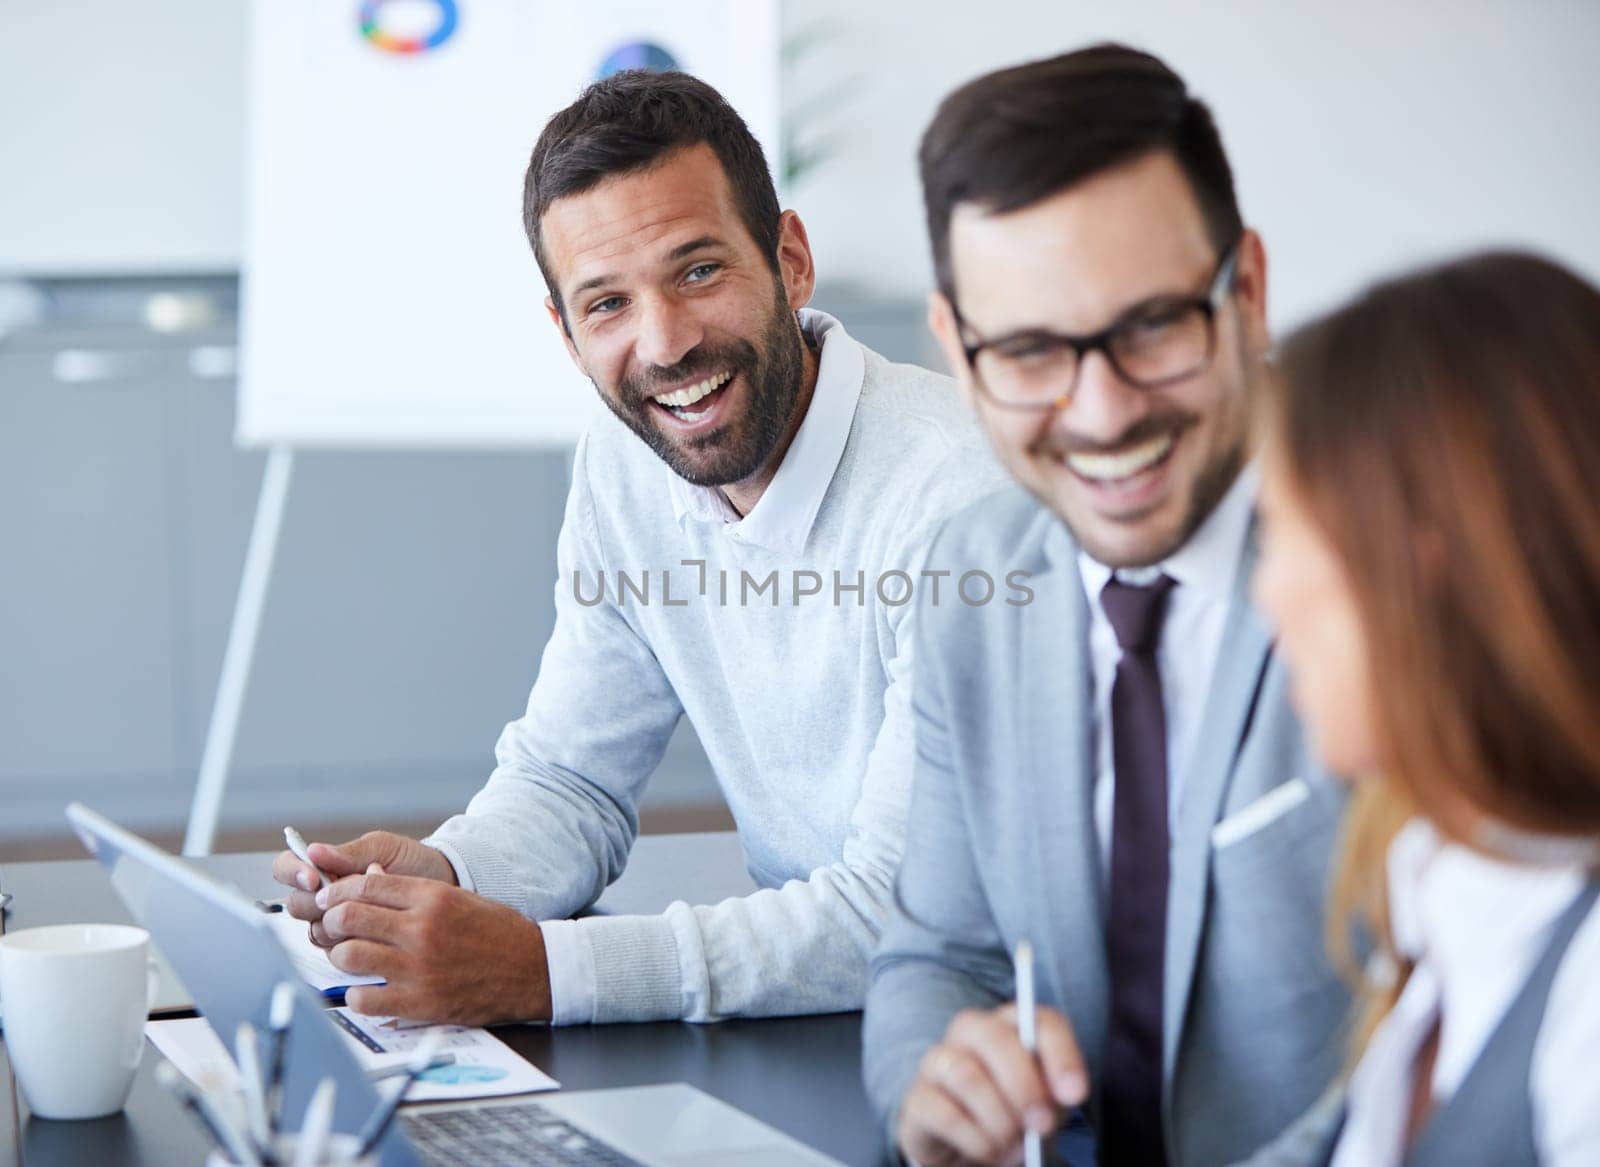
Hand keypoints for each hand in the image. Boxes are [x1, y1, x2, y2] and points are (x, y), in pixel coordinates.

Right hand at [272, 831, 456, 937]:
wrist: (445, 885)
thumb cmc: (413, 862)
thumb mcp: (385, 849)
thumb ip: (350, 853)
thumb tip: (313, 850)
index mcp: (326, 869)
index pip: (286, 869)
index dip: (292, 873)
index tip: (314, 877)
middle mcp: (325, 898)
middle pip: (296, 905)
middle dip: (317, 902)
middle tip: (347, 898)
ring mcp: (338, 924)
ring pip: (315, 931)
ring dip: (339, 924)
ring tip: (373, 912)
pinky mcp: (355, 947)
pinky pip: (339, 952)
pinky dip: (355, 943)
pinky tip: (378, 934)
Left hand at [316, 863, 552, 1024]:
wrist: (532, 970)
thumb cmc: (496, 932)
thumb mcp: (459, 898)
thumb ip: (413, 893)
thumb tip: (369, 881)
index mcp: (432, 897)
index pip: (365, 885)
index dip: (338, 891)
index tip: (329, 900)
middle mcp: (422, 929)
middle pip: (348, 917)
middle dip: (332, 921)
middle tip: (333, 928)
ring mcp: (419, 967)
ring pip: (348, 956)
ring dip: (341, 956)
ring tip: (352, 958)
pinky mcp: (419, 1003)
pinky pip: (363, 998)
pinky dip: (358, 995)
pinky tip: (369, 990)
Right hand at [896, 1004, 1087, 1166]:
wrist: (970, 1145)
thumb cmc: (1015, 1113)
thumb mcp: (1045, 1104)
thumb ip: (1052, 1096)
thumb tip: (1053, 1100)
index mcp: (1012, 1025)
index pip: (1040, 1022)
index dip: (1061, 1056)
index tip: (1076, 1095)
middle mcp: (971, 1031)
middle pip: (995, 1038)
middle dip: (1024, 1086)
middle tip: (1042, 1126)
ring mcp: (939, 1061)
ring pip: (968, 1076)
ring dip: (999, 1121)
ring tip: (1015, 1149)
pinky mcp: (918, 1098)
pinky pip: (944, 1113)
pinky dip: (975, 1140)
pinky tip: (989, 1153)